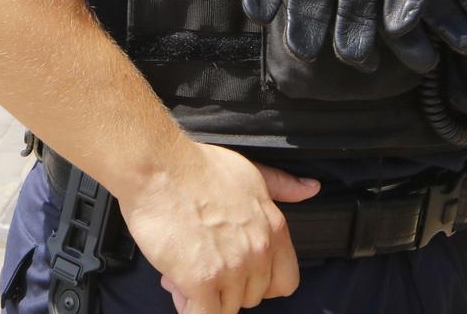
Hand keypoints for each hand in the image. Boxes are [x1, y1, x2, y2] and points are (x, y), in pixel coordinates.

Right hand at [118, 143, 317, 313]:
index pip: (285, 282)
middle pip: (252, 297)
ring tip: (182, 268)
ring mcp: (232, 268)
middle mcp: (258, 252)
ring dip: (204, 295)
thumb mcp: (249, 172)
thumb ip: (281, 186)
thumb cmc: (195, 166)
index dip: (260, 282)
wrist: (157, 167)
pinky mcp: (202, 280)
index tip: (239, 273)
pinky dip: (191, 309)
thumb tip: (310, 188)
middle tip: (200, 263)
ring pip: (227, 308)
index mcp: (273, 229)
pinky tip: (178, 286)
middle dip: (226, 285)